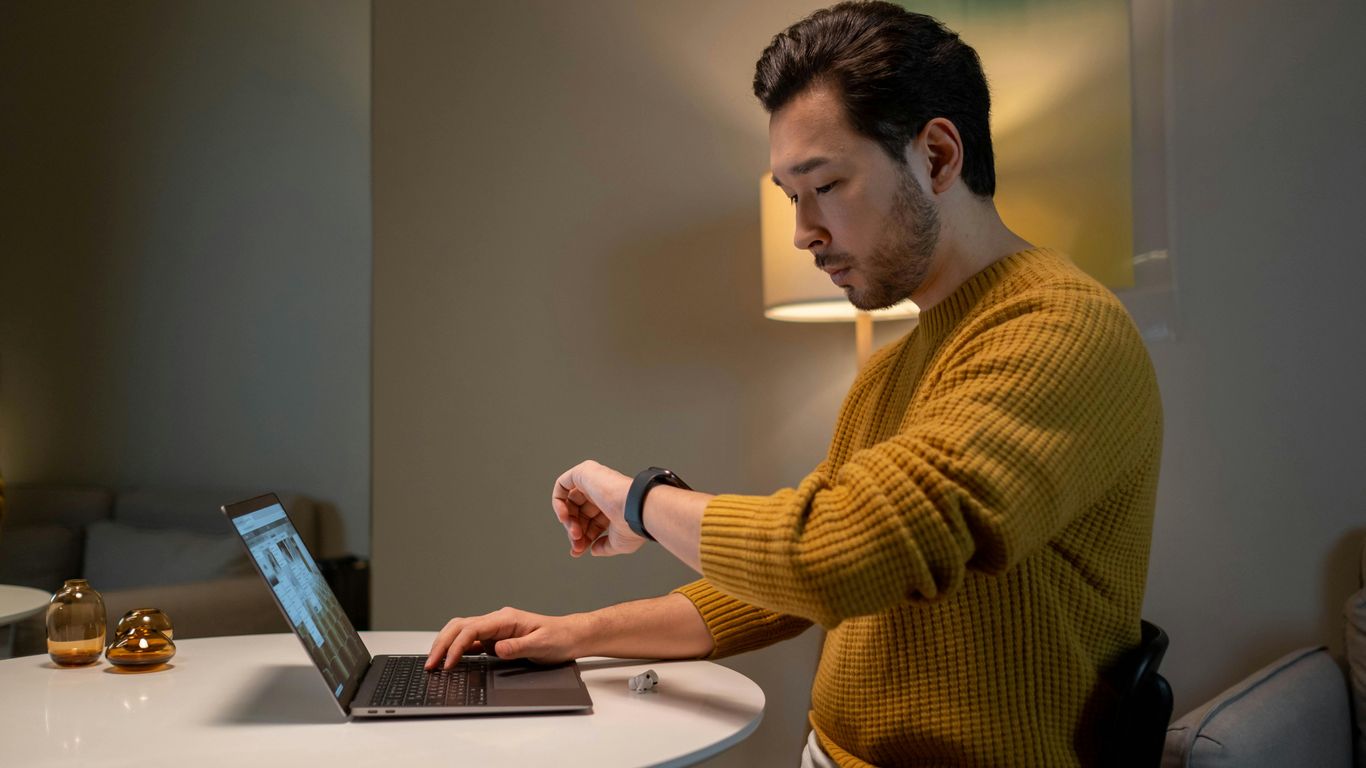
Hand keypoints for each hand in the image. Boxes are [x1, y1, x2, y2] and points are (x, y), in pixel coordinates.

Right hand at [425, 607, 584, 668]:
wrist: (570, 636)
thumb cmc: (559, 638)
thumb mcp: (541, 645)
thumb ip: (518, 647)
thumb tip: (496, 649)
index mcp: (505, 619)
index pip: (472, 629)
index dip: (456, 647)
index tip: (448, 663)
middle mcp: (497, 621)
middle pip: (460, 627)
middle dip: (442, 644)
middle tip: (430, 664)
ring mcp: (495, 629)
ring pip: (462, 631)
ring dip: (446, 644)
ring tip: (434, 662)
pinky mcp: (496, 638)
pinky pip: (471, 641)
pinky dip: (457, 649)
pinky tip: (451, 660)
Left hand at [552, 460, 641, 556]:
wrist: (636, 510)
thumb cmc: (633, 524)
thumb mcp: (618, 543)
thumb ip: (604, 547)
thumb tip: (594, 549)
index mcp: (612, 507)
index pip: (590, 522)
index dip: (583, 537)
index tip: (579, 550)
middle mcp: (603, 493)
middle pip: (578, 513)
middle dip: (574, 531)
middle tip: (577, 543)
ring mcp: (594, 482)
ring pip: (570, 502)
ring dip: (568, 521)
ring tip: (574, 533)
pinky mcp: (585, 472)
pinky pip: (562, 484)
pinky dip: (558, 501)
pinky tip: (564, 515)